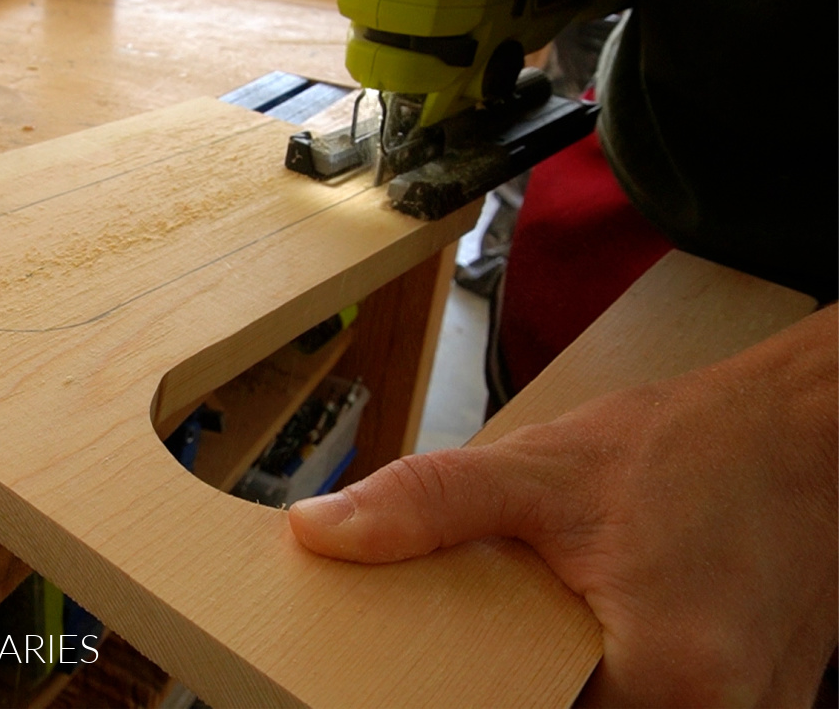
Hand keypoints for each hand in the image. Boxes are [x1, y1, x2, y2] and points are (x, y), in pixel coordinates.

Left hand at [290, 305, 837, 705]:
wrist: (804, 432)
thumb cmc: (696, 448)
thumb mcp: (543, 470)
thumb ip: (429, 505)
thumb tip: (324, 531)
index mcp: (666, 678)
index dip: (466, 692)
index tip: (429, 666)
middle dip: (513, 684)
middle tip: (499, 624)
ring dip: (562, 678)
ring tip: (542, 618)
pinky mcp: (750, 704)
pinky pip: (652, 705)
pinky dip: (604, 673)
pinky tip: (584, 626)